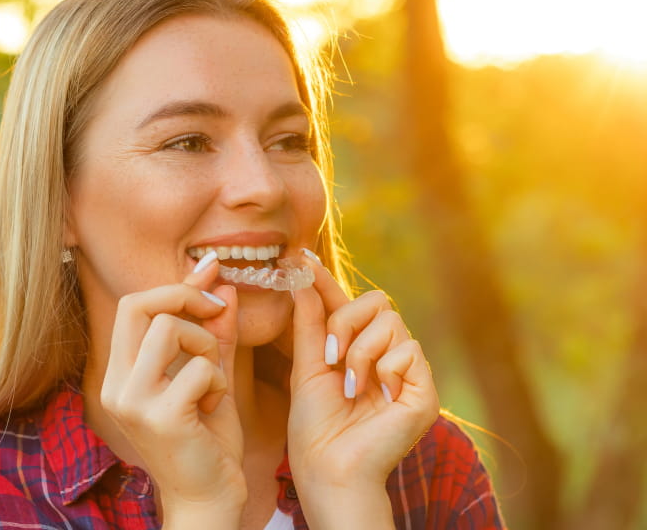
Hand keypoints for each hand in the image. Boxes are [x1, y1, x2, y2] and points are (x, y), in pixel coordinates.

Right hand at [99, 258, 245, 522]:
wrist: (208, 497)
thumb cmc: (207, 438)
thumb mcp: (210, 374)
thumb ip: (213, 330)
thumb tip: (220, 280)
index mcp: (122, 372)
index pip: (132, 305)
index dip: (175, 285)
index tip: (211, 278)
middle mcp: (117, 385)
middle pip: (139, 305)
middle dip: (186, 298)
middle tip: (216, 312)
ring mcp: (133, 401)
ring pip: (168, 329)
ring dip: (205, 345)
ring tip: (213, 378)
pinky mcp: (159, 417)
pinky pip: (198, 368)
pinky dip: (218, 380)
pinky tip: (214, 405)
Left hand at [287, 252, 438, 523]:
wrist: (329, 468)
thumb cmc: (315, 427)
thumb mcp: (306, 368)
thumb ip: (308, 324)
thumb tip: (303, 279)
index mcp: (354, 349)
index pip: (343, 302)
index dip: (325, 280)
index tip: (299, 256)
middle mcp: (384, 355)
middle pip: (377, 301)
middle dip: (346, 321)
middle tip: (330, 354)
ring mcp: (406, 371)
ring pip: (391, 322)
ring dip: (361, 351)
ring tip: (350, 385)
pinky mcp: (424, 389)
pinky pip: (409, 349)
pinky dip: (384, 368)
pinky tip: (376, 396)